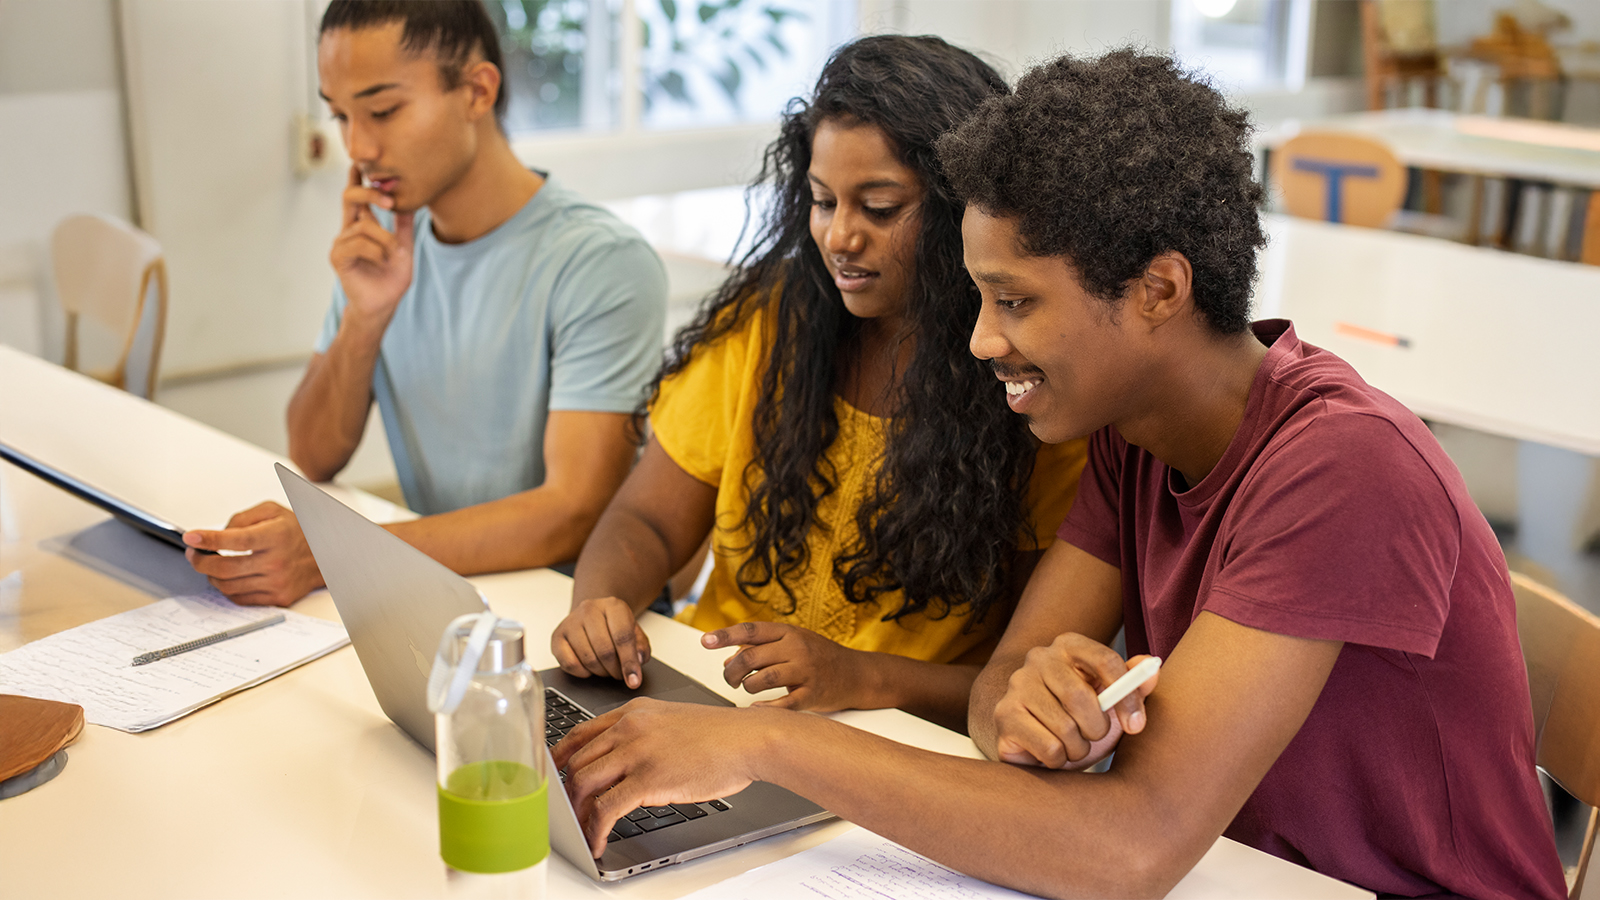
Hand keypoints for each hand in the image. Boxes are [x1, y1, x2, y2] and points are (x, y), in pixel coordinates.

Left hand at [183, 502, 324, 606]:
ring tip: (208, 564)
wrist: (327, 556)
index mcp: (276, 536)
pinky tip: (224, 577)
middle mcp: (277, 561)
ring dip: (210, 575)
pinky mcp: (277, 598)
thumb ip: (243, 518)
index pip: (236, 540)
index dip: (209, 539)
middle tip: (193, 553)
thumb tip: (219, 533)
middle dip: (200, 560)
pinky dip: (225, 588)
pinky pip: (240, 598)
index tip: (191, 537)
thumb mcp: (273, 511)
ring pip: (227, 585)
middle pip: (225, 567)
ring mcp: (277, 583)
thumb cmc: (298, 532)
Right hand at [330, 165, 413, 325]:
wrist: (384, 304)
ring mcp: (341, 243)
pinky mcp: (338, 257)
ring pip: (364, 226)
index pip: (355, 197)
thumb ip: (404, 225)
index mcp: (362, 226)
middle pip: (350, 198)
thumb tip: (410, 200)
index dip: (355, 179)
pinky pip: (358, 243)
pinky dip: (376, 251)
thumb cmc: (391, 278)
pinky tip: (382, 261)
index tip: (357, 162)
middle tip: (389, 201)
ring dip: (385, 240)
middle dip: (369, 194)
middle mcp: (349, 231)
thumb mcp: (404, 247)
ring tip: (392, 255)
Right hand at [551, 597, 651, 687]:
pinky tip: (590, 667)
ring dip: (601, 672)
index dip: (630, 662)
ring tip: (607, 669)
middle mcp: (589, 610)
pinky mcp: (557, 636)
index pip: (623, 637)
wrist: (593, 614)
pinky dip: (582, 672)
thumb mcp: (635, 632)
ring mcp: (571, 622)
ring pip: (588, 659)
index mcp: (613, 606)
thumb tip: (638, 661)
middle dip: (615, 670)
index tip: (634, 681)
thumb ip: (641, 647)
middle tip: (619, 674)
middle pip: (605, 650)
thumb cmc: (614, 625)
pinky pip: (569, 664)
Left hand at [554, 699, 766, 857]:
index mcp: (633, 711)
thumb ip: (642, 732)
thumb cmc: (719, 734)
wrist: (747, 739)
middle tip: (568, 811)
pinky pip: (606, 809)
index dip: (560, 757)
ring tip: (581, 830)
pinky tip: (598, 841)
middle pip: (577, 761)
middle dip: (567, 791)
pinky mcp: (647, 780)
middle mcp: (629, 728)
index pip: (580, 733)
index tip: (554, 774)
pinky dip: (595, 829)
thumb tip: (622, 759)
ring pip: (584, 784)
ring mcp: (636, 752)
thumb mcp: (671, 719)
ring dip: (577, 813)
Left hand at [703, 622, 869, 711]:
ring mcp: (806, 671)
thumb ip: (760, 649)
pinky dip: (766, 707)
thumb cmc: (819, 657)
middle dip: (732, 670)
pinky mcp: (812, 694)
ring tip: (747, 689)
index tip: (705, 641)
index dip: (725, 636)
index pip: (750, 631)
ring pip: (763, 679)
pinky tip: (758, 707)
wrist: (857, 674)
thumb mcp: (791, 644)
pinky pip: (783, 704)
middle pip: (751, 657)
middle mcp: (796, 648)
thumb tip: (727, 660)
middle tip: (728, 678)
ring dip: (747, 687)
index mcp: (789, 632)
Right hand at [992, 634, 1157, 770]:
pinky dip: (1059, 760)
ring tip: (1071, 746)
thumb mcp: (1111, 704)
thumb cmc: (1079, 720)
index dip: (1127, 696)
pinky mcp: (1004, 715)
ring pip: (1064, 727)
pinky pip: (1049, 747)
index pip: (1105, 660)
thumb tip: (1152, 668)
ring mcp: (1016, 685)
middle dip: (1097, 728)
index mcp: (1069, 645)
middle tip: (1095, 737)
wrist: (1033, 743)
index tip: (1137, 725)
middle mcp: (1038, 658)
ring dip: (1078, 748)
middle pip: (1080, 696)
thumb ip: (1133, 685)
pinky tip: (1051, 754)